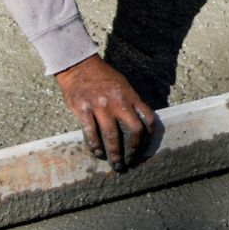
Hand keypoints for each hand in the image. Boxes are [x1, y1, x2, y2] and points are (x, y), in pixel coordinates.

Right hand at [53, 54, 154, 171]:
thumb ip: (131, 102)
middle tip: (130, 161)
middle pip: (133, 129)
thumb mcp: (123, 85)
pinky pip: (91, 132)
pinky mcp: (84, 110)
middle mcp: (118, 102)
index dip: (149, 135)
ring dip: (115, 153)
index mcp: (130, 95)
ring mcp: (100, 106)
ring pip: (112, 135)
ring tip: (116, 163)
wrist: (79, 66)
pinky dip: (95, 145)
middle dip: (134, 148)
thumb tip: (141, 122)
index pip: (147, 118)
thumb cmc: (103, 77)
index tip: (144, 146)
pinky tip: (97, 152)